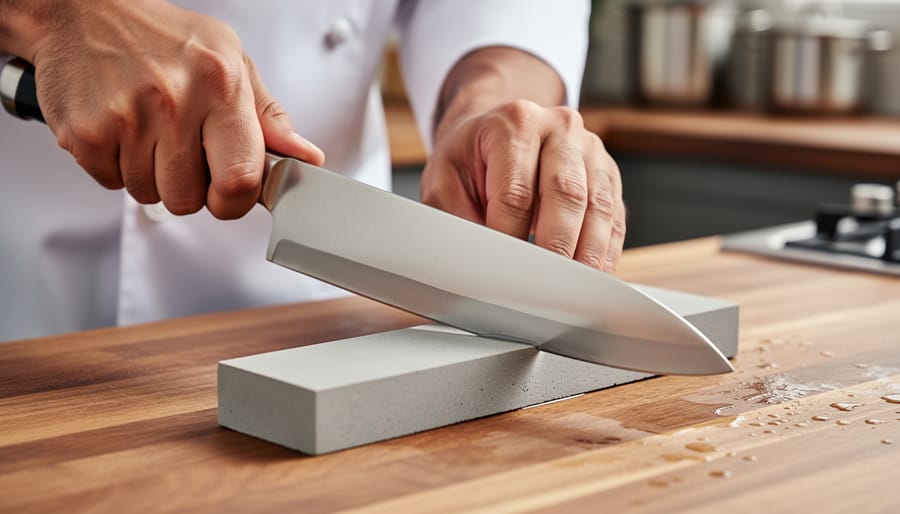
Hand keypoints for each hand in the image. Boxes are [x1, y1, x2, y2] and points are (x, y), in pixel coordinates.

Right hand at [12, 0, 322, 217]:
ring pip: (150, 195)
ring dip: (152, 174)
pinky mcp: (86, 132)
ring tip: (150, 131)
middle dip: (190, 186)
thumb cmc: (164, 38)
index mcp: (221, 85)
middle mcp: (174, 101)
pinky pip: (112, 183)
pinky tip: (122, 129)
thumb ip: (268, 117)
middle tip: (183, 149)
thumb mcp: (231, 63)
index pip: (240, 179)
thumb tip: (305, 157)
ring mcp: (126, 118)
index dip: (237, 200)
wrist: (83, 11)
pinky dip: (117, 166)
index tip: (231, 191)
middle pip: (190, 199)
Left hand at [421, 100, 625, 271]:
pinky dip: (606, 252)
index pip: (517, 191)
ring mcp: (591, 150)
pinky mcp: (608, 175)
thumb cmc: (472, 158)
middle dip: (556, 248)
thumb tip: (475, 258)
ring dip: (587, 255)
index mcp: (515, 123)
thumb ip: (454, 215)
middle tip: (544, 287)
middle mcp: (560, 128)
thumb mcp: (444, 179)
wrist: (499, 132)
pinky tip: (593, 278)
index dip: (510, 236)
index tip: (503, 268)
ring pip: (598, 208)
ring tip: (573, 292)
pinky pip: (615, 218)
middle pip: (566, 194)